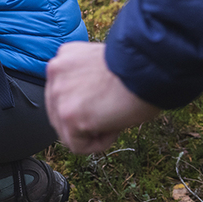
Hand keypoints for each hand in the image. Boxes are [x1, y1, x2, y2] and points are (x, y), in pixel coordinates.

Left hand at [45, 41, 160, 153]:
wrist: (148, 68)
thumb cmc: (137, 68)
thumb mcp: (100, 65)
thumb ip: (84, 79)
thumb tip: (85, 104)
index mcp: (64, 56)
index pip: (63, 92)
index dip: (87, 103)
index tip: (107, 101)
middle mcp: (55, 70)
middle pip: (59, 112)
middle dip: (84, 120)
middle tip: (111, 112)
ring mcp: (58, 92)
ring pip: (67, 131)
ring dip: (93, 131)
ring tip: (114, 115)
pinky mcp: (67, 114)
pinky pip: (77, 146)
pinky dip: (99, 143)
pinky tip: (114, 125)